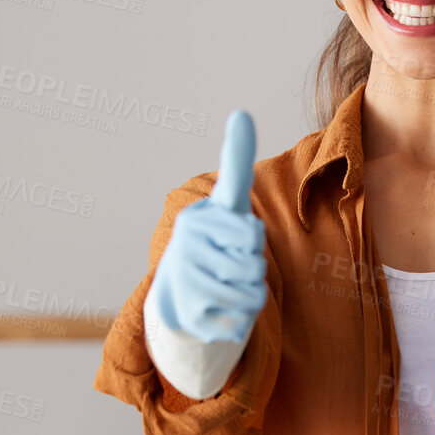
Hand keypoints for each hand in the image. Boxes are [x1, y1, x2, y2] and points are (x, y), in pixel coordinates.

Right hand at [150, 110, 267, 343]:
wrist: (179, 297)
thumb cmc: (215, 244)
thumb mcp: (228, 207)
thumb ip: (235, 163)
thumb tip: (240, 113)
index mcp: (200, 216)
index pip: (241, 211)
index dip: (245, 207)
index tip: (240, 149)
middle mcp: (186, 243)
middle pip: (255, 258)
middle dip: (255, 267)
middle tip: (234, 266)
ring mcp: (184, 278)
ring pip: (251, 291)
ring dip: (251, 295)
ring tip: (231, 288)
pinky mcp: (188, 314)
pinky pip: (239, 320)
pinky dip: (239, 321)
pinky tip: (221, 311)